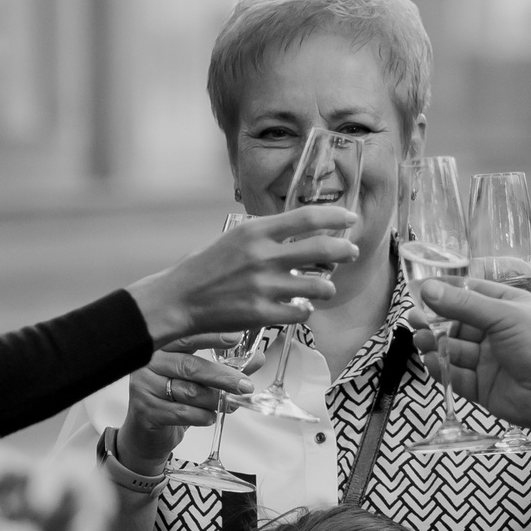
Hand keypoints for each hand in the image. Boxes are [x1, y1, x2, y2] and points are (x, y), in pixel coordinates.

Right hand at [117, 337, 255, 469]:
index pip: (187, 337)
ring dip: (214, 400)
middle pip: (190, 366)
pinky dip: (202, 416)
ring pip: (189, 391)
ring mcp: (143, 386)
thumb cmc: (173, 401)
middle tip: (245, 385)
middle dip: (223, 376)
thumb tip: (257, 358)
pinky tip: (210, 417)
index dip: (212, 337)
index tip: (236, 338)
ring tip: (227, 405)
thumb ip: (226, 367)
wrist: (146, 435)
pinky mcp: (145, 410)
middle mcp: (149, 363)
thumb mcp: (199, 381)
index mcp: (162, 347)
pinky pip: (182, 412)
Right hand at [126, 206, 362, 341]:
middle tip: (351, 251)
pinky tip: (300, 308)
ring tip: (324, 288)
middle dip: (345, 250)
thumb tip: (301, 234)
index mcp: (255, 231)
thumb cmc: (205, 267)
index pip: (307, 217)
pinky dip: (305, 310)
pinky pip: (301, 313)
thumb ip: (266, 235)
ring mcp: (264, 287)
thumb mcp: (235, 238)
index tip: (350, 218)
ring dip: (328, 287)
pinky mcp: (262, 313)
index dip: (336, 216)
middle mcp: (263, 256)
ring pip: (319, 286)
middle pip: (323, 249)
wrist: (179, 299)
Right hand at [414, 280, 530, 439]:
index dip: (446, 291)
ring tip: (421, 340)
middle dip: (435, 321)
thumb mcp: (506, 315)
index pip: (471, 293)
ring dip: (434, 345)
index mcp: (508, 307)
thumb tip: (429, 289)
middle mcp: (496, 332)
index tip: (420, 288)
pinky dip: (441, 370)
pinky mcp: (482, 386)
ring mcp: (489, 360)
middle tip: (415, 318)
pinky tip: (431, 362)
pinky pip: (455, 376)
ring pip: (452, 350)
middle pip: (456, 323)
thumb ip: (465, 305)